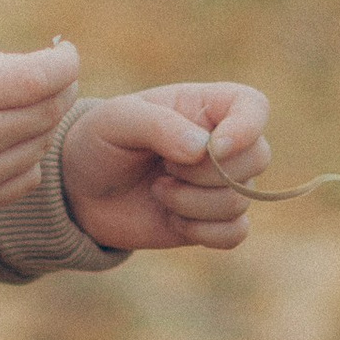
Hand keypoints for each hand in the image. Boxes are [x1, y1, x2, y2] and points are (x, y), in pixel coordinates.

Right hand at [0, 41, 81, 237]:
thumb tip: (38, 67)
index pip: (38, 79)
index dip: (64, 61)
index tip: (63, 50)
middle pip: (47, 110)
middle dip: (60, 86)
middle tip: (52, 73)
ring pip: (41, 143)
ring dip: (43, 119)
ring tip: (19, 103)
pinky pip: (27, 177)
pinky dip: (29, 155)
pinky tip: (5, 139)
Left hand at [57, 81, 270, 252]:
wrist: (81, 191)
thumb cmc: (100, 142)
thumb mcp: (116, 120)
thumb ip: (159, 125)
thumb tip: (205, 149)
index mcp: (206, 106)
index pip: (254, 106)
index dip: (246, 128)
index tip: (214, 146)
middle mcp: (224, 143)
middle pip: (258, 156)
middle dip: (206, 172)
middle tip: (164, 167)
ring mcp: (222, 183)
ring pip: (241, 199)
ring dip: (192, 202)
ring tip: (157, 190)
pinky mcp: (214, 221)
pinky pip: (235, 233)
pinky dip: (202, 231)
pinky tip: (172, 219)